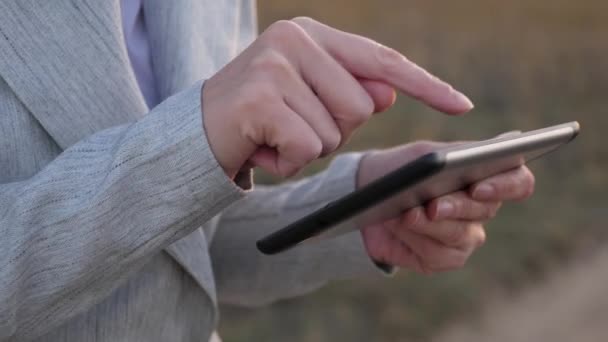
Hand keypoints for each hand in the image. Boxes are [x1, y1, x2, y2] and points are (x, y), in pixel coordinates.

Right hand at [202, 17, 472, 178]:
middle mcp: (295, 39)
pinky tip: (262, 151)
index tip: (461, 106)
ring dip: (308, 149)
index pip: (382, 60)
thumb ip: (349, 92)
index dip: (426, 85)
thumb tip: (387, 93)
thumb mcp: (307, 99)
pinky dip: (289, 163)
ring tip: (274, 137)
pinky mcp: (260, 98)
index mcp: (312, 34)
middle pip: (362, 107)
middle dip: (333, 131)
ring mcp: (276, 65)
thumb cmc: (258, 119)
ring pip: (335, 132)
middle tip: (291, 126)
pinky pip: (306, 148)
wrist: (194, 135)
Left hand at [358, 142, 534, 273]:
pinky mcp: (442, 258)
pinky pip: (437, 254)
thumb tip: (467, 162)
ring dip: (429, 224)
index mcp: (487, 176)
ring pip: (460, 235)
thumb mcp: (421, 154)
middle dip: (456, 206)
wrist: (365, 193)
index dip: (505, 185)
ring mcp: (465, 236)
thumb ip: (449, 155)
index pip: (519, 182)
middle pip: (484, 210)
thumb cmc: (400, 168)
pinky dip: (414, 238)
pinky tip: (398, 226)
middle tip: (432, 205)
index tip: (477, 186)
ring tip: (406, 214)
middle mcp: (482, 208)